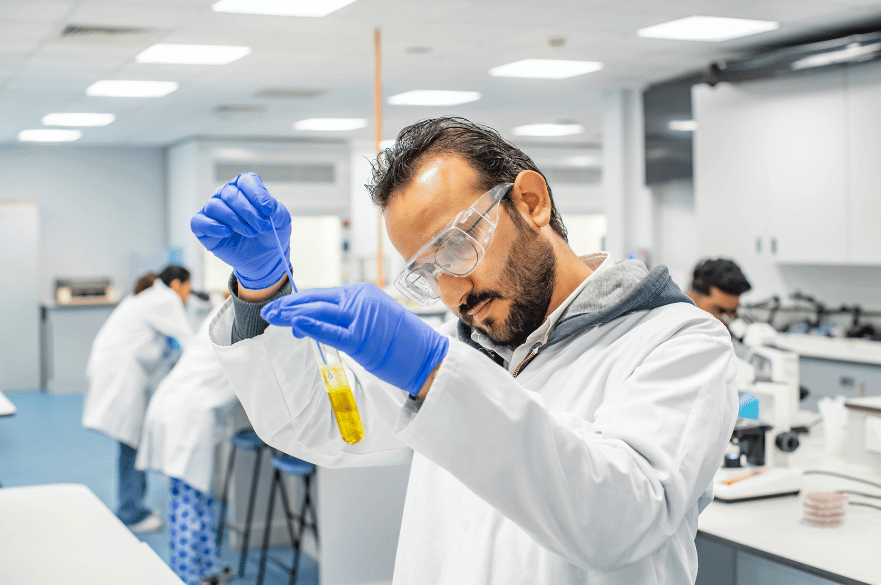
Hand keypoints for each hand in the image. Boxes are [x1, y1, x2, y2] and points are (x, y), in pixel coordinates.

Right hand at [190, 173, 291, 289]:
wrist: (265, 258)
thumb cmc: (271, 234)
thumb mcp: (281, 220)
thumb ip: (275, 210)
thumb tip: (265, 207)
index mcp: (245, 188)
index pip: (245, 181)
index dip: (257, 194)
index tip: (268, 210)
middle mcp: (226, 195)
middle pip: (230, 193)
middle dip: (248, 212)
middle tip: (262, 227)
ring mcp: (213, 211)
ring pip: (215, 206)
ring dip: (235, 220)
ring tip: (250, 232)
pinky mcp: (203, 227)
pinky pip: (199, 221)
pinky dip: (213, 226)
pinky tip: (228, 232)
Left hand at [260, 283, 448, 396]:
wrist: (428, 357)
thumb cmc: (402, 345)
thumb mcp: (374, 322)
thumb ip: (347, 321)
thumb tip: (315, 326)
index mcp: (363, 294)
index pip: (324, 297)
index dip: (300, 303)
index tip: (283, 309)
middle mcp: (360, 300)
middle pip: (317, 300)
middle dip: (289, 306)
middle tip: (269, 311)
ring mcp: (361, 317)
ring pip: (318, 312)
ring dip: (291, 314)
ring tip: (272, 317)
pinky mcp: (361, 337)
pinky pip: (329, 331)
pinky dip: (310, 326)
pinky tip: (294, 323)